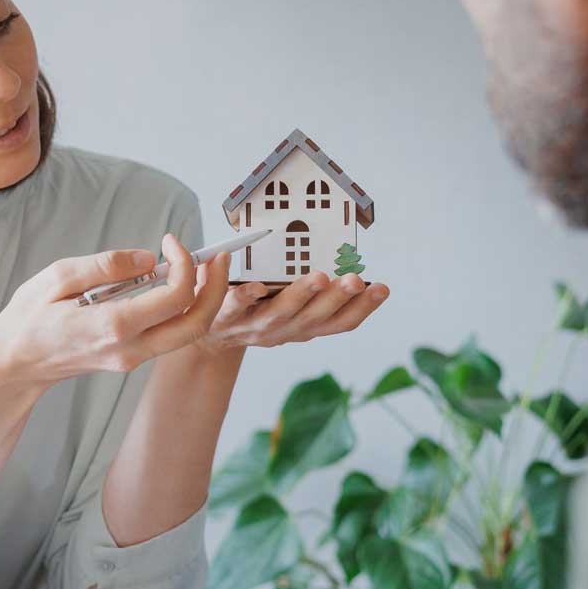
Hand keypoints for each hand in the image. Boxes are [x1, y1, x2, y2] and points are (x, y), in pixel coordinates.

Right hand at [0, 234, 231, 388]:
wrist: (13, 364)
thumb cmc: (28, 317)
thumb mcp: (57, 277)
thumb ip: (106, 265)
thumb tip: (149, 258)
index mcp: (112, 326)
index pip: (174, 297)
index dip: (183, 263)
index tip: (169, 241)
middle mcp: (130, 348)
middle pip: (197, 323)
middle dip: (216, 287)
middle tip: (219, 256)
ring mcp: (132, 358)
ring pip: (189, 333)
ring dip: (204, 298)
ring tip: (202, 265)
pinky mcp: (131, 357)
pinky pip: (171, 334)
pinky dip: (185, 307)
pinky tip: (177, 282)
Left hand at [193, 270, 388, 352]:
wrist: (204, 335)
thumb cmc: (252, 308)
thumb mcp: (285, 302)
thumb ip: (307, 286)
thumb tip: (339, 254)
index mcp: (303, 326)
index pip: (340, 322)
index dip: (362, 308)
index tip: (383, 288)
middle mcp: (283, 331)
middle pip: (315, 319)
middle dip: (338, 299)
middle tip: (357, 280)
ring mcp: (253, 327)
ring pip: (280, 315)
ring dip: (301, 296)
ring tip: (320, 277)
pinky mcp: (223, 318)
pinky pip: (235, 308)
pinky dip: (246, 297)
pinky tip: (255, 285)